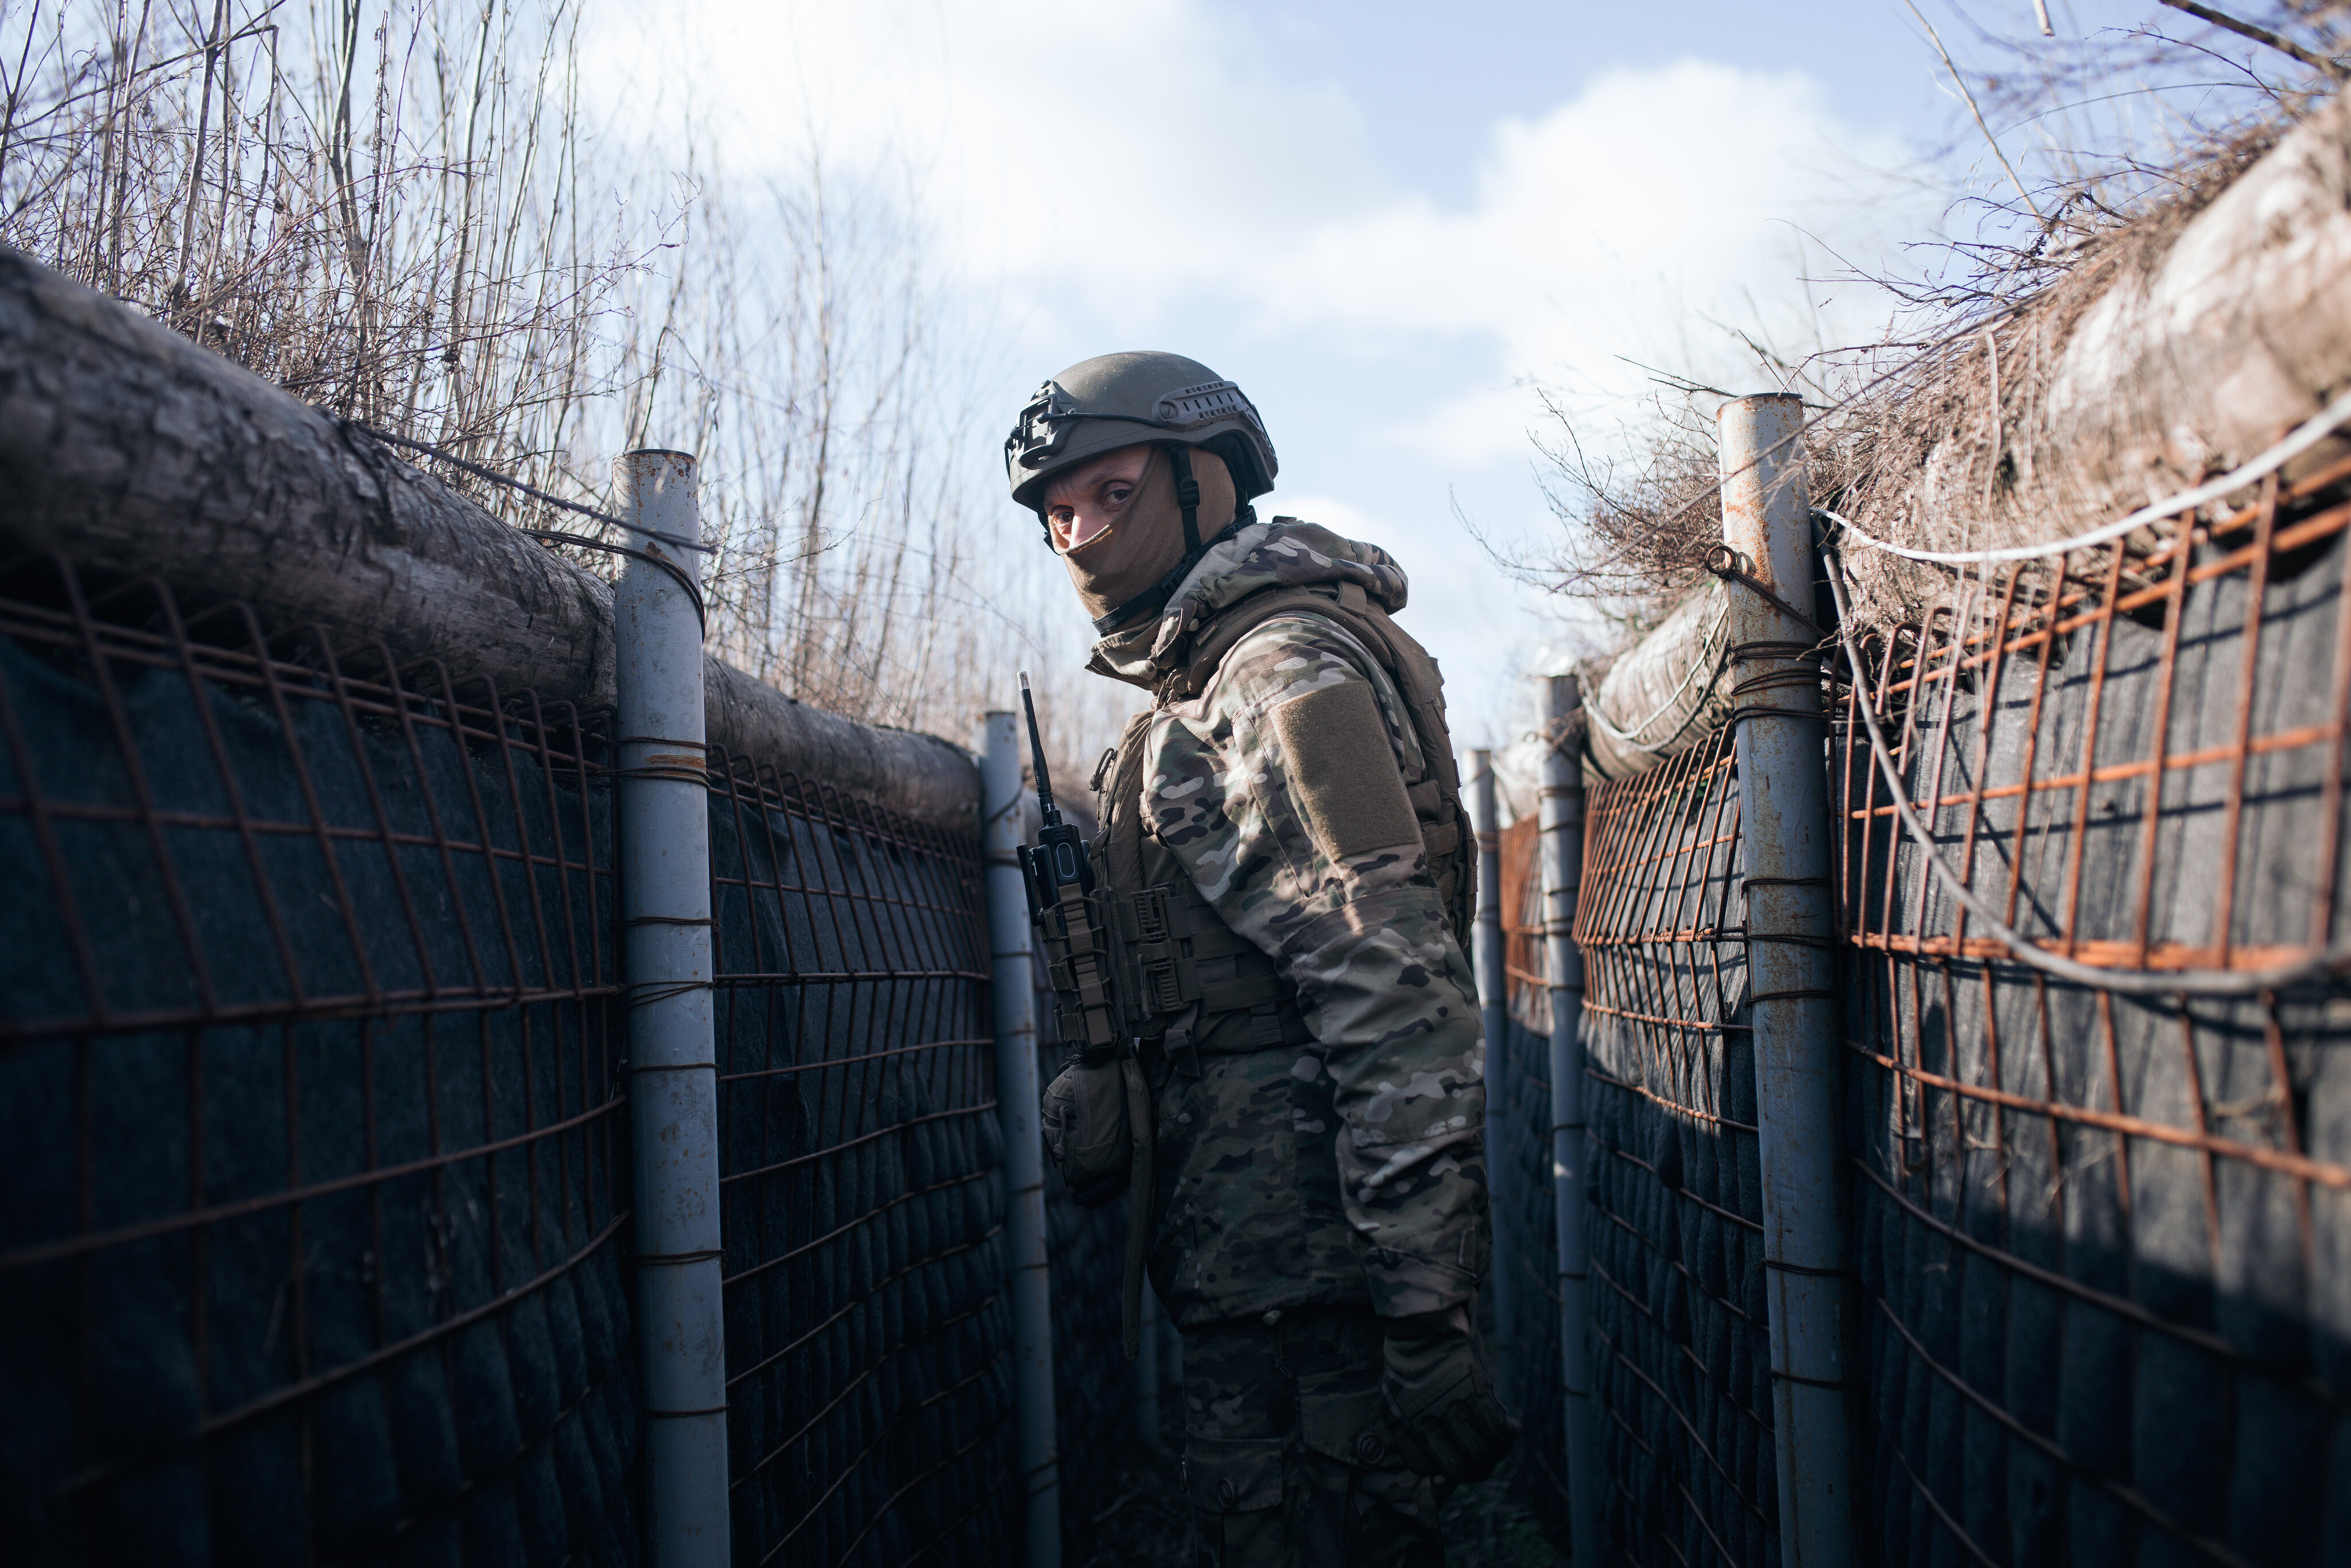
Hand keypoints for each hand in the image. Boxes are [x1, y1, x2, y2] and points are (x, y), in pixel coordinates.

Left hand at [1378, 1305, 1519, 1482]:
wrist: (1422, 1318)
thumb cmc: (1414, 1353)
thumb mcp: (1401, 1390)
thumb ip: (1411, 1422)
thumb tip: (1433, 1465)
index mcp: (1402, 1422)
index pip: (1422, 1466)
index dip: (1441, 1471)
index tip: (1454, 1465)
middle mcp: (1425, 1421)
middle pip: (1456, 1467)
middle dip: (1475, 1469)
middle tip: (1487, 1460)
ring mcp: (1450, 1407)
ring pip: (1480, 1452)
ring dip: (1496, 1452)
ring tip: (1502, 1442)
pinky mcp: (1474, 1391)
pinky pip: (1496, 1428)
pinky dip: (1508, 1432)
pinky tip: (1513, 1426)